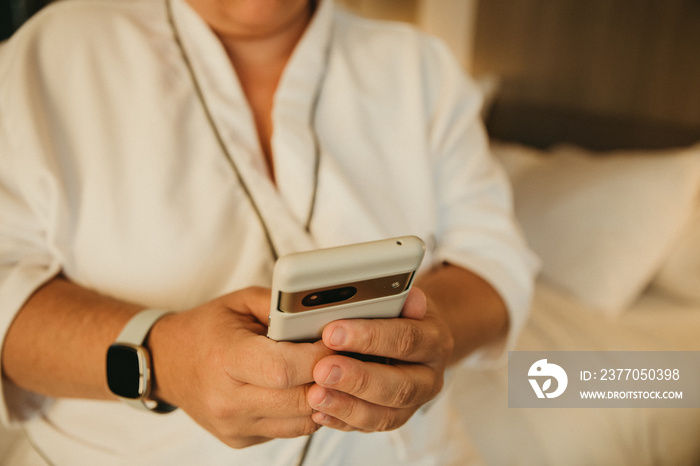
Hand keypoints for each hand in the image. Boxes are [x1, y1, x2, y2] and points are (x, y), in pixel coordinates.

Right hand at [148, 287, 333, 447]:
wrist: (168, 363)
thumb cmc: (207, 329)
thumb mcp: (241, 302)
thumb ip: (281, 305)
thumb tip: (322, 314)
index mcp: (225, 359)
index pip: (284, 369)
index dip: (318, 357)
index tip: (337, 343)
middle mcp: (227, 400)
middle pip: (298, 399)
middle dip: (328, 379)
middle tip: (342, 359)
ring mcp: (233, 425)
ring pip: (301, 421)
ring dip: (321, 398)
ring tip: (325, 373)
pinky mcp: (241, 440)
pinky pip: (289, 430)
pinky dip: (303, 411)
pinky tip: (303, 389)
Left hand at [306, 287, 453, 431]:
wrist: (417, 343)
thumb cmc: (401, 316)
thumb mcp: (403, 300)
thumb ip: (399, 299)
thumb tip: (408, 296)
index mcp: (433, 341)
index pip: (406, 339)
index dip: (370, 337)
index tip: (332, 332)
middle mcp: (429, 377)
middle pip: (399, 385)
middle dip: (358, 379)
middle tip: (322, 370)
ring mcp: (413, 404)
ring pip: (386, 414)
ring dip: (347, 406)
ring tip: (315, 395)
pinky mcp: (393, 419)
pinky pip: (368, 427)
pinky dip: (342, 421)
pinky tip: (319, 412)